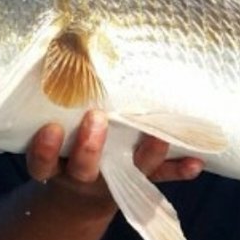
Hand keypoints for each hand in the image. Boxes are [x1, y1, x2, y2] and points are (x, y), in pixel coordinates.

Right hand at [26, 110, 204, 198]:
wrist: (82, 196)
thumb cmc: (64, 146)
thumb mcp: (52, 133)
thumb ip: (57, 101)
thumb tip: (62, 43)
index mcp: (57, 166)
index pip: (43, 162)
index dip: (46, 150)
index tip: (50, 129)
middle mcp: (84, 175)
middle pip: (84, 167)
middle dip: (90, 146)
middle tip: (96, 117)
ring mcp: (115, 179)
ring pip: (128, 173)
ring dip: (145, 154)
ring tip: (160, 136)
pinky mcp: (141, 180)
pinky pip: (160, 177)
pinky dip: (178, 169)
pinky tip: (196, 163)